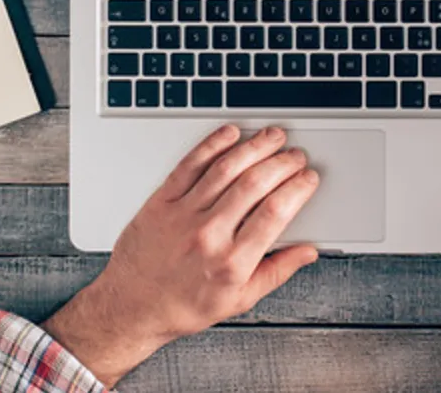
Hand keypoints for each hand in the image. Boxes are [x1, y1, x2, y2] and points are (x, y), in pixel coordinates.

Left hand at [43, 125, 319, 385]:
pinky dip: (212, 144)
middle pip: (255, 184)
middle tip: (295, 156)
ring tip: (272, 137)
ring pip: (226, 168)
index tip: (308, 179)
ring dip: (254, 146)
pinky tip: (229, 134)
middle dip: (282, 163)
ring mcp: (183, 215)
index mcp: (232, 262)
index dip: (298, 189)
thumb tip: (307, 252)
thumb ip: (277, 272)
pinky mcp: (161, 201)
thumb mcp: (239, 300)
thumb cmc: (183, 305)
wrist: (132, 306)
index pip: (275, 213)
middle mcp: (208, 235)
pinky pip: (190, 164)